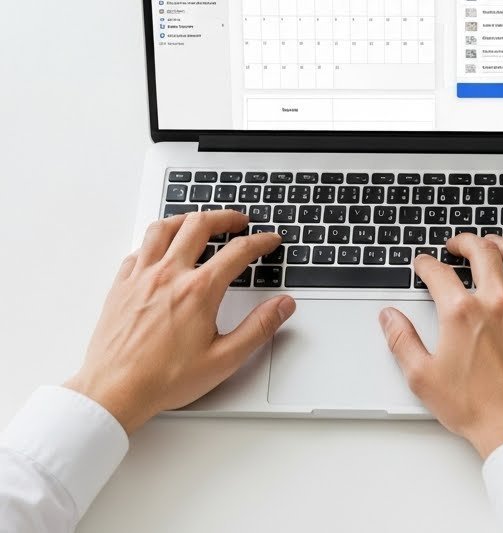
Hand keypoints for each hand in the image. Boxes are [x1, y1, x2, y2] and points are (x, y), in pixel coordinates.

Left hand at [65, 212, 294, 432]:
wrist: (113, 392)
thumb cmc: (163, 380)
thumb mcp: (223, 360)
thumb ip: (258, 329)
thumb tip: (283, 305)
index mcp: (198, 290)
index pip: (238, 251)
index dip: (260, 241)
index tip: (269, 240)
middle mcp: (170, 274)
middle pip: (200, 225)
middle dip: (224, 217)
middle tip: (238, 221)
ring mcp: (142, 276)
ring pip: (164, 228)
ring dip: (186, 218)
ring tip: (199, 221)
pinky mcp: (121, 285)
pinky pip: (138, 249)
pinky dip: (154, 242)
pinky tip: (159, 249)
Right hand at [380, 233, 502, 459]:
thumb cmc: (475, 408)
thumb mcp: (423, 377)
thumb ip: (401, 341)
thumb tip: (389, 317)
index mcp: (462, 313)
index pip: (438, 272)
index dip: (425, 264)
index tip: (422, 265)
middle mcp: (495, 303)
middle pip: (481, 252)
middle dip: (465, 242)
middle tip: (456, 245)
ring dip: (501, 245)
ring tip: (491, 244)